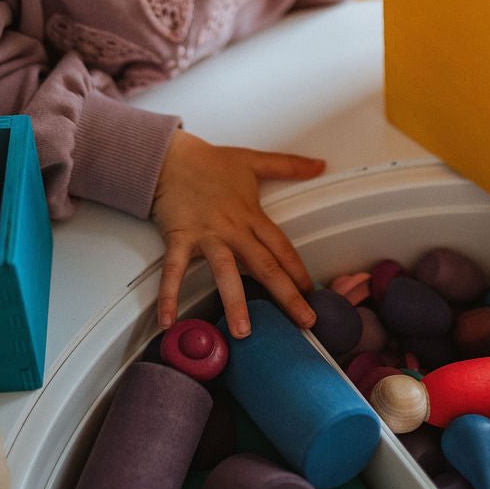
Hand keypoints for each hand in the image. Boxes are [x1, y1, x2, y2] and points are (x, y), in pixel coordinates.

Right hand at [151, 130, 325, 336]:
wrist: (170, 157)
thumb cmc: (209, 162)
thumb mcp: (254, 161)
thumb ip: (289, 165)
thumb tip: (320, 164)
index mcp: (251, 215)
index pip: (282, 248)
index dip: (299, 271)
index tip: (311, 294)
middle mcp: (232, 229)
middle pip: (264, 266)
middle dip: (286, 296)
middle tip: (303, 322)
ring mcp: (206, 235)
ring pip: (224, 272)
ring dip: (234, 302)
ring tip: (243, 331)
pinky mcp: (179, 238)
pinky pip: (174, 271)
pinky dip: (169, 295)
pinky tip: (169, 321)